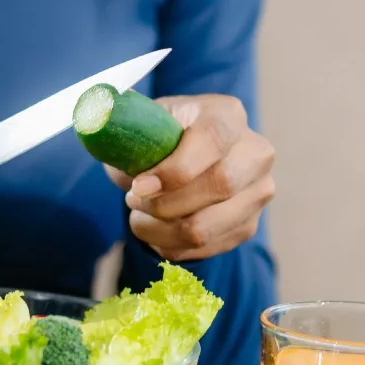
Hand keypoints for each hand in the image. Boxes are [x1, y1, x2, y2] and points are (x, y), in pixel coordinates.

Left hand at [106, 94, 275, 261]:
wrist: (182, 157)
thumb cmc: (159, 138)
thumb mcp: (143, 124)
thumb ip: (128, 131)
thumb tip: (107, 137)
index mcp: (228, 115)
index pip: (212, 141)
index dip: (174, 170)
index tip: (137, 187)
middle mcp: (255, 152)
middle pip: (219, 186)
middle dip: (164, 204)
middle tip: (133, 200)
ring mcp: (258, 192)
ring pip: (207, 228)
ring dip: (160, 230)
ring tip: (139, 217)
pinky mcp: (247, 225)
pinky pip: (204, 249)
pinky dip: (170, 246)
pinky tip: (155, 230)